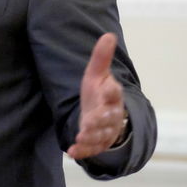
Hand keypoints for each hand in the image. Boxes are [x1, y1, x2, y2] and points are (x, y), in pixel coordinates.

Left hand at [67, 33, 125, 159]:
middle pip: (108, 118)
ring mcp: (105, 130)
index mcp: (111, 96)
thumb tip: (108, 35)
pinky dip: (82, 151)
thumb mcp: (96, 74)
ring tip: (81, 136)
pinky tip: (71, 152)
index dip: (111, 90)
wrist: (104, 116)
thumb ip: (101, 57)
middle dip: (100, 119)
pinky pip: (91, 149)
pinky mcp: (97, 142)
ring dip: (91, 136)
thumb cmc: (99, 92)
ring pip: (101, 135)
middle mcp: (111, 114)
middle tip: (90, 120)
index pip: (114, 92)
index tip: (108, 86)